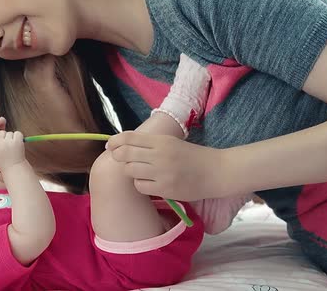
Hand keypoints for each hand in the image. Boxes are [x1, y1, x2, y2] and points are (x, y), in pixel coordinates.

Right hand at [0, 130, 25, 172]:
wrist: (14, 169)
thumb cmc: (2, 163)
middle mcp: (0, 143)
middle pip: (1, 132)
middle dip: (3, 136)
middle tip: (5, 144)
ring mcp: (9, 142)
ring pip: (9, 132)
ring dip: (11, 137)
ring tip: (11, 146)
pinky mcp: (18, 142)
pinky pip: (17, 133)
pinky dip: (18, 137)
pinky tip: (16, 144)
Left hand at [106, 131, 226, 200]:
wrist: (216, 171)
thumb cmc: (192, 156)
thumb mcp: (171, 143)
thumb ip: (150, 144)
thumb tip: (123, 145)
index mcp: (162, 141)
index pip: (130, 137)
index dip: (115, 141)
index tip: (110, 145)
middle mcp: (160, 155)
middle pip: (125, 154)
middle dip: (119, 156)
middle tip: (121, 159)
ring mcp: (162, 173)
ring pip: (130, 171)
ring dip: (131, 171)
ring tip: (141, 172)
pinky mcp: (165, 189)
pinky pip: (140, 186)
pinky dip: (141, 184)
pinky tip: (149, 183)